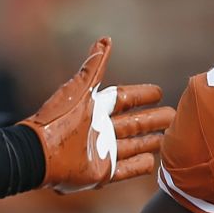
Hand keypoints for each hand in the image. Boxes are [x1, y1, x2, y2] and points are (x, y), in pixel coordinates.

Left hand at [22, 38, 170, 192]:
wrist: (39, 154)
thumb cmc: (58, 118)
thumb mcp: (79, 90)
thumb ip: (94, 67)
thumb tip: (105, 40)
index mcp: (95, 109)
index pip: (124, 99)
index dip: (141, 95)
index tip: (159, 92)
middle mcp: (100, 130)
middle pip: (134, 123)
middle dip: (154, 119)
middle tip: (174, 115)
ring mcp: (101, 152)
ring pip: (133, 145)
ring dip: (151, 141)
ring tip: (169, 138)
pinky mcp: (101, 172)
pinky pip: (126, 169)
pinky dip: (140, 166)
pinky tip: (154, 162)